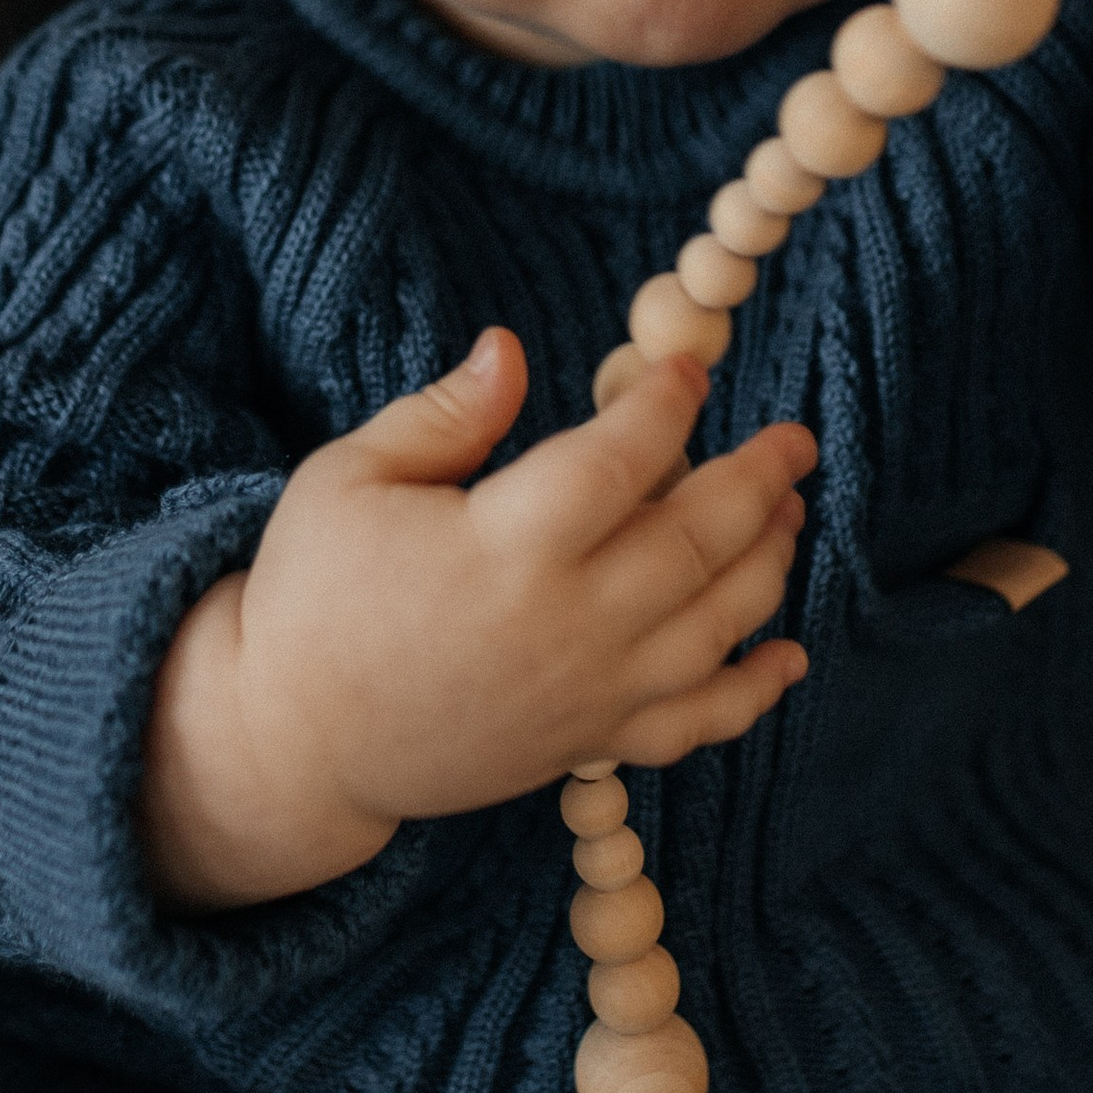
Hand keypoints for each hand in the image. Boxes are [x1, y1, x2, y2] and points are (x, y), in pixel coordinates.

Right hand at [142, 328, 813, 909]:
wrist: (296, 740)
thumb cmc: (315, 596)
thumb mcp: (349, 479)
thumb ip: (442, 414)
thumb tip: (510, 349)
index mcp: (505, 543)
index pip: (620, 457)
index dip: (665, 404)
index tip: (689, 369)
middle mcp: (566, 620)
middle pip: (696, 539)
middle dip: (757, 480)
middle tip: (795, 440)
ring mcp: (588, 690)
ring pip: (717, 624)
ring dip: (768, 563)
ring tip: (791, 512)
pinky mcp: (588, 743)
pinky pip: (698, 723)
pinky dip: (754, 692)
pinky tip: (790, 655)